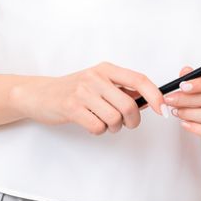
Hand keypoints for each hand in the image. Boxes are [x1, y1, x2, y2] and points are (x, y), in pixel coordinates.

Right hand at [12, 62, 163, 134]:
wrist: (37, 94)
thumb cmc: (73, 90)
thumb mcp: (98, 82)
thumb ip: (122, 89)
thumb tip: (150, 100)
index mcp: (106, 69)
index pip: (139, 80)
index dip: (155, 96)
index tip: (163, 110)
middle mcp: (95, 77)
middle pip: (129, 106)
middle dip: (133, 121)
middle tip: (126, 124)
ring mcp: (82, 92)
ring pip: (115, 119)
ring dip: (114, 128)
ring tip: (105, 123)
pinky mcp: (71, 107)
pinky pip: (98, 127)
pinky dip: (99, 131)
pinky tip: (91, 124)